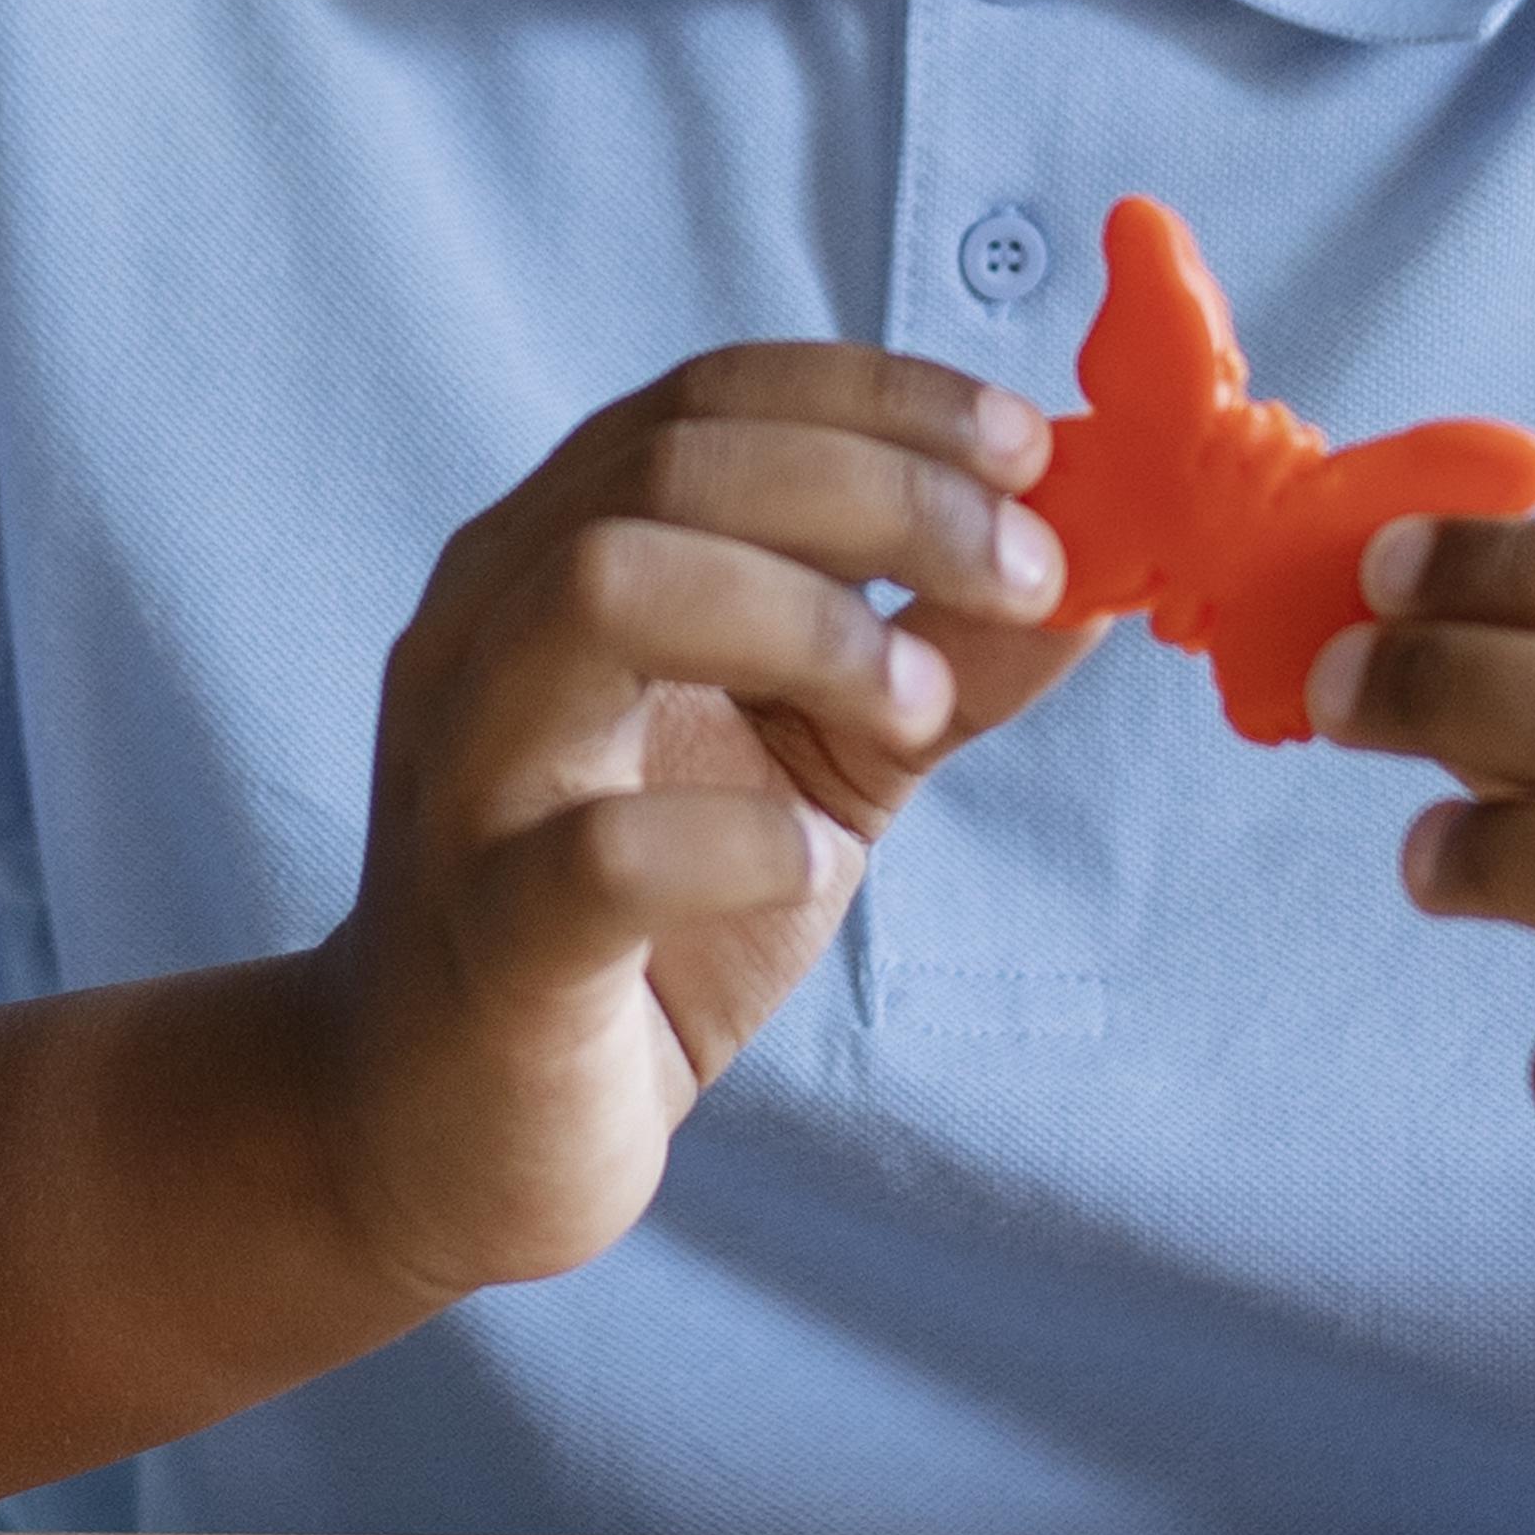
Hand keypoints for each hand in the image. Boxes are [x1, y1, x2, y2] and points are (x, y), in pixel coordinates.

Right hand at [309, 350, 1082, 1302]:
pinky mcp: (490, 939)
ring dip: (801, 619)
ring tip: (914, 707)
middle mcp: (488, 631)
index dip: (881, 399)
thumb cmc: (633, 922)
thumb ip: (932, 668)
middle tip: (1021, 570)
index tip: (1030, 447)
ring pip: (599, 590)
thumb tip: (1090, 577)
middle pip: (667, 465)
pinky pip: (598, 852)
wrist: (444, 1136)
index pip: (709, 398)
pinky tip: (813, 861)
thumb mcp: (810, 771)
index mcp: (554, 557)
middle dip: (878, 492)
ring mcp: (471, 777)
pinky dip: (737, 840)